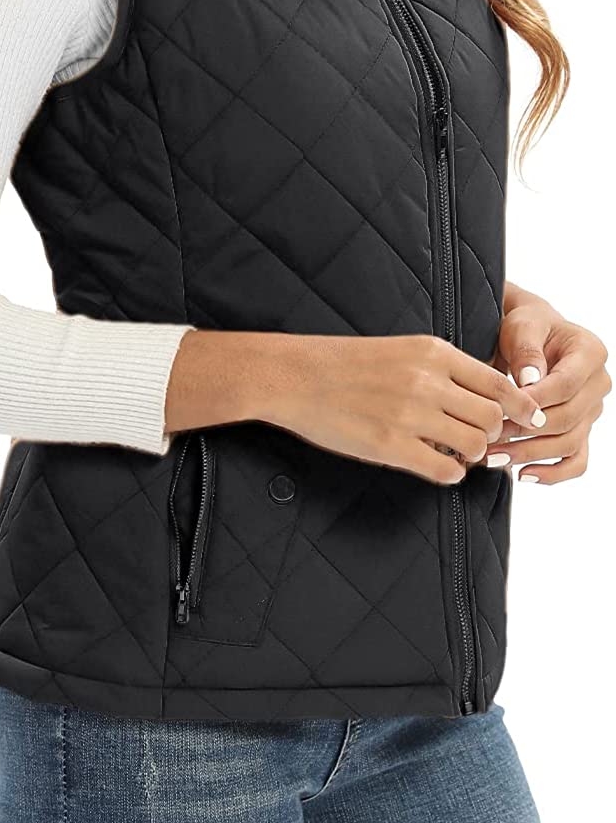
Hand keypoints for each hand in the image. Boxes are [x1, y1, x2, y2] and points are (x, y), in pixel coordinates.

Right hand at [268, 333, 544, 486]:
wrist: (294, 376)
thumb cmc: (344, 363)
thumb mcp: (401, 349)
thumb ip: (441, 369)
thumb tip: (482, 398)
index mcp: (433, 352)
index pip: (498, 382)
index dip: (518, 406)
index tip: (528, 420)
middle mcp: (427, 381)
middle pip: (492, 418)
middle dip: (491, 434)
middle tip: (478, 441)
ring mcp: (409, 415)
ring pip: (474, 445)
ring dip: (471, 455)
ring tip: (454, 453)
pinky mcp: (390, 446)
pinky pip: (446, 470)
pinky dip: (450, 473)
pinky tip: (436, 466)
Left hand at [483, 293, 611, 483]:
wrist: (531, 336)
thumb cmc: (526, 327)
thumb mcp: (522, 327)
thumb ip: (527, 350)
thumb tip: (531, 381)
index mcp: (590, 353)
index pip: (565, 385)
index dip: (534, 401)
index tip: (501, 410)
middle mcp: (598, 384)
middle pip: (567, 418)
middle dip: (525, 431)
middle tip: (488, 438)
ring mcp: (592, 410)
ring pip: (569, 443)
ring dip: (530, 454)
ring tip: (494, 457)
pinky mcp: (581, 430)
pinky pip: (576, 461)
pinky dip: (553, 473)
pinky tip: (522, 474)